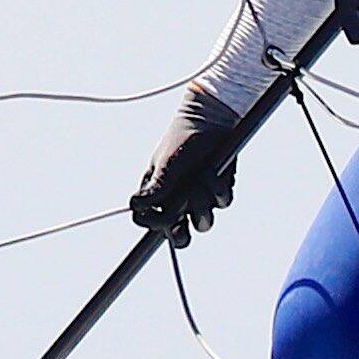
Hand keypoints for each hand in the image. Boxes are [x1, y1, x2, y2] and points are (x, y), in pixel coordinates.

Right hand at [130, 84, 239, 235]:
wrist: (209, 122)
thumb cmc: (180, 140)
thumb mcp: (164, 164)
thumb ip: (154, 188)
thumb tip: (136, 207)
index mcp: (159, 197)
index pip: (151, 223)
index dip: (155, 227)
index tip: (160, 218)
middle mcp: (179, 202)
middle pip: (180, 236)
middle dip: (181, 233)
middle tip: (180, 219)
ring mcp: (201, 199)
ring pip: (203, 223)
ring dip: (201, 203)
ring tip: (199, 178)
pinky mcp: (220, 192)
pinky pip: (222, 202)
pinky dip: (217, 187)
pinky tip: (211, 169)